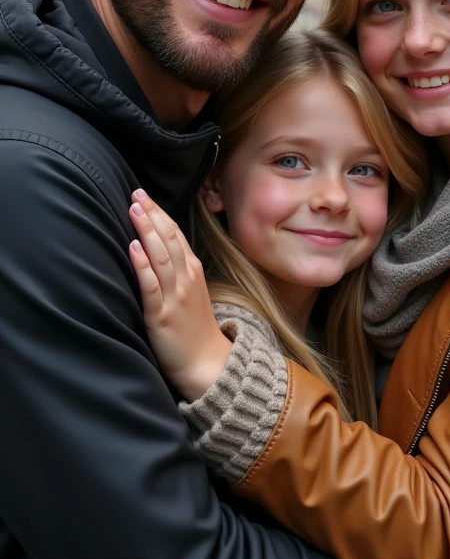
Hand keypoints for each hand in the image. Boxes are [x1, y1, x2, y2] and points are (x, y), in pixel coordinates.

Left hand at [128, 189, 231, 401]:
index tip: (143, 195)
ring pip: (161, 257)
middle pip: (168, 239)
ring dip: (147, 231)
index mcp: (193, 270)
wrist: (207, 365)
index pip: (175, 234)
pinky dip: (143, 266)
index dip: (159, 213)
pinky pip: (151, 286)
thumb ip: (178, 269)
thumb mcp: (192, 291)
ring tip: (134, 210)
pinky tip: (133, 249)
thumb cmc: (195, 328)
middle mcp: (186, 278)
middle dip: (151, 215)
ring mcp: (174, 296)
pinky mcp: (161, 316)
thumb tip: (157, 246)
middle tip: (136, 193)